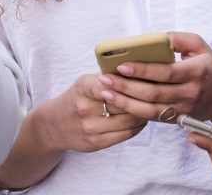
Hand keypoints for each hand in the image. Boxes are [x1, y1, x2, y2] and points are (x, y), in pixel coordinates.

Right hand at [34, 74, 148, 153]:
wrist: (54, 125)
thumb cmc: (78, 98)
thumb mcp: (86, 81)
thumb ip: (109, 77)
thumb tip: (140, 69)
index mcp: (83, 87)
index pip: (110, 83)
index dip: (130, 82)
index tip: (146, 78)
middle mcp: (84, 107)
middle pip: (124, 103)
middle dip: (143, 98)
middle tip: (158, 93)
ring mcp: (90, 127)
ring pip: (127, 120)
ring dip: (144, 113)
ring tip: (152, 106)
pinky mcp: (95, 143)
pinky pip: (124, 135)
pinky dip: (137, 127)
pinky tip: (142, 120)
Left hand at [100, 31, 211, 122]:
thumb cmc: (209, 67)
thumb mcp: (201, 46)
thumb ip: (179, 38)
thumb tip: (157, 38)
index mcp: (196, 72)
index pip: (166, 73)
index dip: (143, 70)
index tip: (122, 65)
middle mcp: (189, 92)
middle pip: (153, 93)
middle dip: (126, 86)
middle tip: (106, 78)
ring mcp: (183, 109)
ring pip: (150, 110)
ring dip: (125, 102)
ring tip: (106, 92)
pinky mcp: (176, 119)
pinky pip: (152, 118)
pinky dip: (133, 111)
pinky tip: (118, 102)